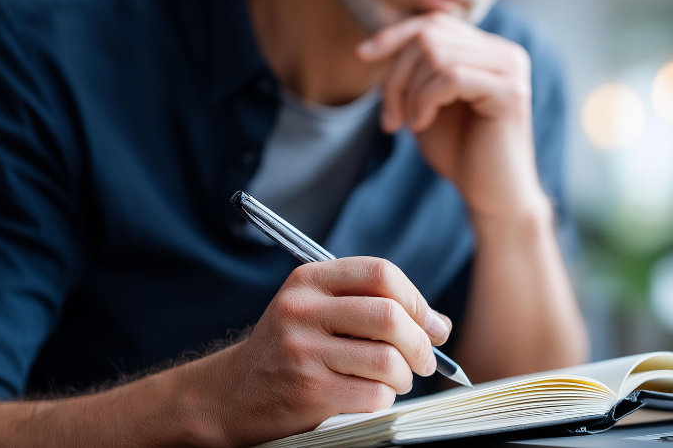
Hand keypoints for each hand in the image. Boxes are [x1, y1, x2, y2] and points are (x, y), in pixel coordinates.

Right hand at [193, 257, 451, 446]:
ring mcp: (303, 350)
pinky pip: (373, 394)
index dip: (416, 299)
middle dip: (420, 343)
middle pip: (390, 316)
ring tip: (396, 380)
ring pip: (387, 359)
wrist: (233, 394)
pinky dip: (384, 400)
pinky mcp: (307, 390)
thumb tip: (439, 324)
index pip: (380, 273)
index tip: (431, 323)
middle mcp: (302, 309)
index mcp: (308, 280)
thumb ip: (371, 306)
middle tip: (425, 360)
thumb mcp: (316, 310)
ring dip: (404, 376)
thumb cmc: (289, 350)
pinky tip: (369, 396)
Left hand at [357, 12, 550, 225]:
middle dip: (397, 75)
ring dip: (408, 92)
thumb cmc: (458, 152)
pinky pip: (450, 77)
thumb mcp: (426, 102)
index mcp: (487, 50)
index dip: (395, 34)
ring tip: (408, 124)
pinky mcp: (510, 92)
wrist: (491, 197)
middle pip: (430, 35)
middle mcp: (504, 52)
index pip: (434, 23)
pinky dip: (424, 101)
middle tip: (390, 117)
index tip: (363, 55)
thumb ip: (415, 71)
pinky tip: (421, 125)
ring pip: (436, 53)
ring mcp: (511, 69)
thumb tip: (380, 42)